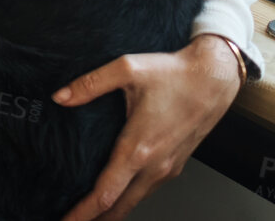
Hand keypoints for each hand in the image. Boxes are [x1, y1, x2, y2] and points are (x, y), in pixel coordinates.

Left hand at [54, 36, 244, 219]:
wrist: (214, 78)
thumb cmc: (174, 73)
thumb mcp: (127, 69)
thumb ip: (90, 84)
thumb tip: (59, 97)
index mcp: (140, 147)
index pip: (106, 192)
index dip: (83, 212)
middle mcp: (156, 165)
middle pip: (120, 207)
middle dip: (94, 220)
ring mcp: (168, 167)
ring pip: (136, 201)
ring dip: (111, 212)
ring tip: (88, 216)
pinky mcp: (175, 164)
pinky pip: (147, 190)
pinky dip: (127, 200)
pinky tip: (115, 196)